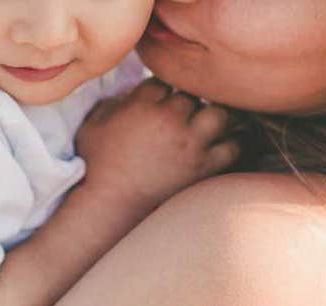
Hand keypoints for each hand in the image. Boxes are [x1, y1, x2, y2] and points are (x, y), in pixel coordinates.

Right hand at [76, 79, 240, 215]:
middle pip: (195, 95)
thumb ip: (110, 103)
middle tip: (187, 114)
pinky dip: (233, 144)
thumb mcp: (92, 126)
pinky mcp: (203, 168)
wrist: (110, 205)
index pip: (165, 80)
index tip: (162, 101)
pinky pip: (232, 148)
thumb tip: (127, 95)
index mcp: (143, 105)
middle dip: (191, 102)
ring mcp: (190, 144)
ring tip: (212, 125)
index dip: (165, 89)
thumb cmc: (96, 167)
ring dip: (217, 117)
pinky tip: (226, 146)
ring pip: (221, 114)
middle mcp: (170, 119)